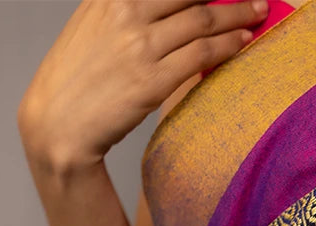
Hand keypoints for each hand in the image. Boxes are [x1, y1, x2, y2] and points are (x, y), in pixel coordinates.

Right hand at [18, 0, 267, 173]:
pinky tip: (242, 42)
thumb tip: (165, 5)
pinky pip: (201, 54)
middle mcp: (126, 12)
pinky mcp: (152, 80)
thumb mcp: (92, 24)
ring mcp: (140, 45)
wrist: (57, 123)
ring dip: (237, 14)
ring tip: (257, 12)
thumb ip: (125, 7)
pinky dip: (228, 45)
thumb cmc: (76, 77)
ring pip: (203, 20)